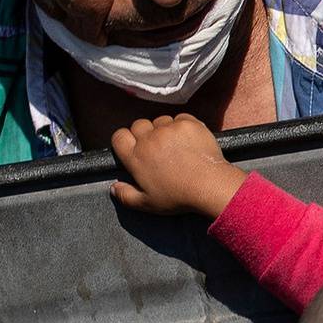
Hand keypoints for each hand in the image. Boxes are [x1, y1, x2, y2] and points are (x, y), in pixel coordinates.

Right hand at [109, 115, 246, 217]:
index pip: (119, 136)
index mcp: (136, 157)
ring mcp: (169, 129)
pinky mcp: (187, 123)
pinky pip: (179, 118)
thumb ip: (126, 195)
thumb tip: (113, 188)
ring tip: (174, 146)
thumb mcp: (147, 203)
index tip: (132, 146)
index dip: (124, 140)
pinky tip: (188, 141)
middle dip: (144, 133)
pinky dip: (182, 127)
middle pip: (138, 125)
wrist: (209, 185)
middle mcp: (149, 139)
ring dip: (164, 129)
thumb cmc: (178, 196)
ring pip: (160, 121)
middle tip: (155, 148)